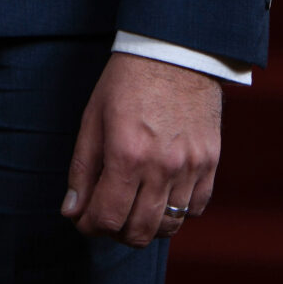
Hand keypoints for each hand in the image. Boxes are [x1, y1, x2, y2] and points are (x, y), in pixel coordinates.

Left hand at [61, 52, 221, 246]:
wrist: (174, 51)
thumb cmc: (128, 80)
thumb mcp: (93, 116)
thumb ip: (82, 168)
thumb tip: (71, 211)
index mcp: (127, 154)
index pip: (107, 218)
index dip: (90, 226)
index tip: (83, 219)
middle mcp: (162, 167)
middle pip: (139, 232)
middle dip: (115, 232)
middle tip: (106, 216)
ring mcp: (190, 167)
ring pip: (169, 225)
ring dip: (146, 225)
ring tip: (133, 206)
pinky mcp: (211, 163)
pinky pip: (196, 208)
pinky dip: (178, 211)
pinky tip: (162, 195)